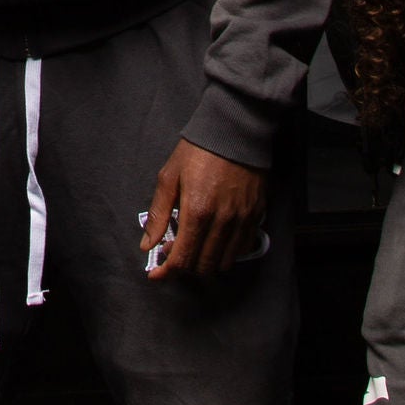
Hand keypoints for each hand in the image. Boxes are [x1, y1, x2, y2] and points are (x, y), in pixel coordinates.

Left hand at [139, 137, 265, 279]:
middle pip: (203, 265)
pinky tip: (216, 241)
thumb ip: (158, 214)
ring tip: (194, 246)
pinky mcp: (256, 214)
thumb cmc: (198, 150)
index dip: (167, 272)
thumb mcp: (169, 177)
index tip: (157, 274)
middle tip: (174, 253)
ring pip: (224, 261)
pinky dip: (227, 253)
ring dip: (205, 262)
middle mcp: (222, 221)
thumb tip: (147, 244)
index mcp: (197, 211)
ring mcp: (242, 220)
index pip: (182, 258)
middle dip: (185, 267)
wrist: (235, 130)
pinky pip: (243, 247)